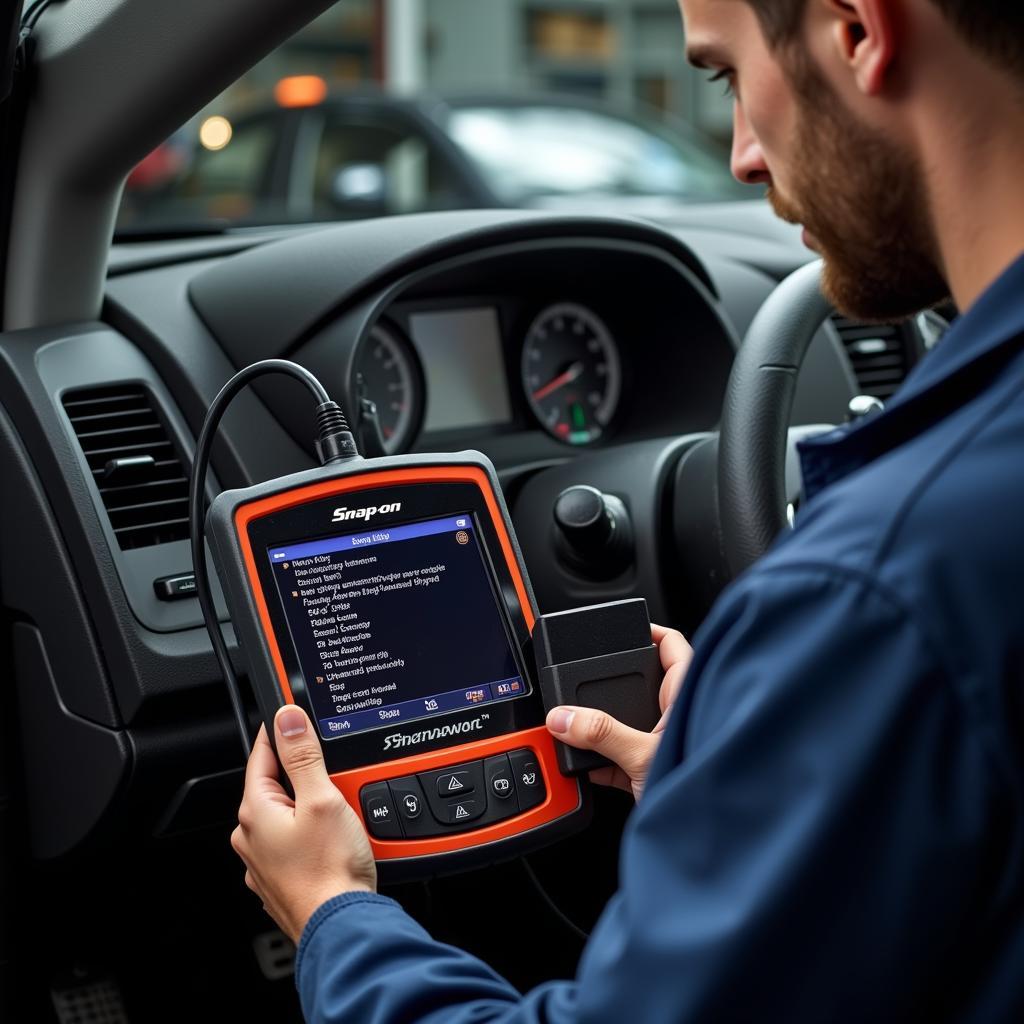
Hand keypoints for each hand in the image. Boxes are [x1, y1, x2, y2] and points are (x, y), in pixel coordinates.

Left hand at [231, 706, 376, 942]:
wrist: (341, 927)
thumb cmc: (330, 871)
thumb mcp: (322, 799)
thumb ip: (304, 756)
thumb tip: (287, 719)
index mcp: (256, 811)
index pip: (263, 754)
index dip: (281, 730)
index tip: (291, 713)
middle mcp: (251, 837)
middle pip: (278, 785)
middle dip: (305, 773)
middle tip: (333, 769)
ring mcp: (265, 861)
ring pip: (288, 815)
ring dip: (311, 804)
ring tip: (341, 807)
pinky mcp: (283, 878)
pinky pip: (296, 841)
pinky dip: (313, 832)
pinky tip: (335, 838)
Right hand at [545, 623, 691, 799]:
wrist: (705, 839)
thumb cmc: (701, 793)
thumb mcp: (641, 756)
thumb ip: (599, 734)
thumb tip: (563, 717)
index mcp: (687, 695)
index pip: (671, 644)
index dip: (648, 630)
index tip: (621, 627)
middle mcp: (681, 714)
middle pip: (643, 684)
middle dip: (613, 687)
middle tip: (587, 681)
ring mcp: (668, 742)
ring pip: (631, 722)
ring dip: (607, 729)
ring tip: (581, 730)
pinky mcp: (656, 770)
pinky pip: (624, 755)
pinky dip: (606, 760)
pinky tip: (589, 767)